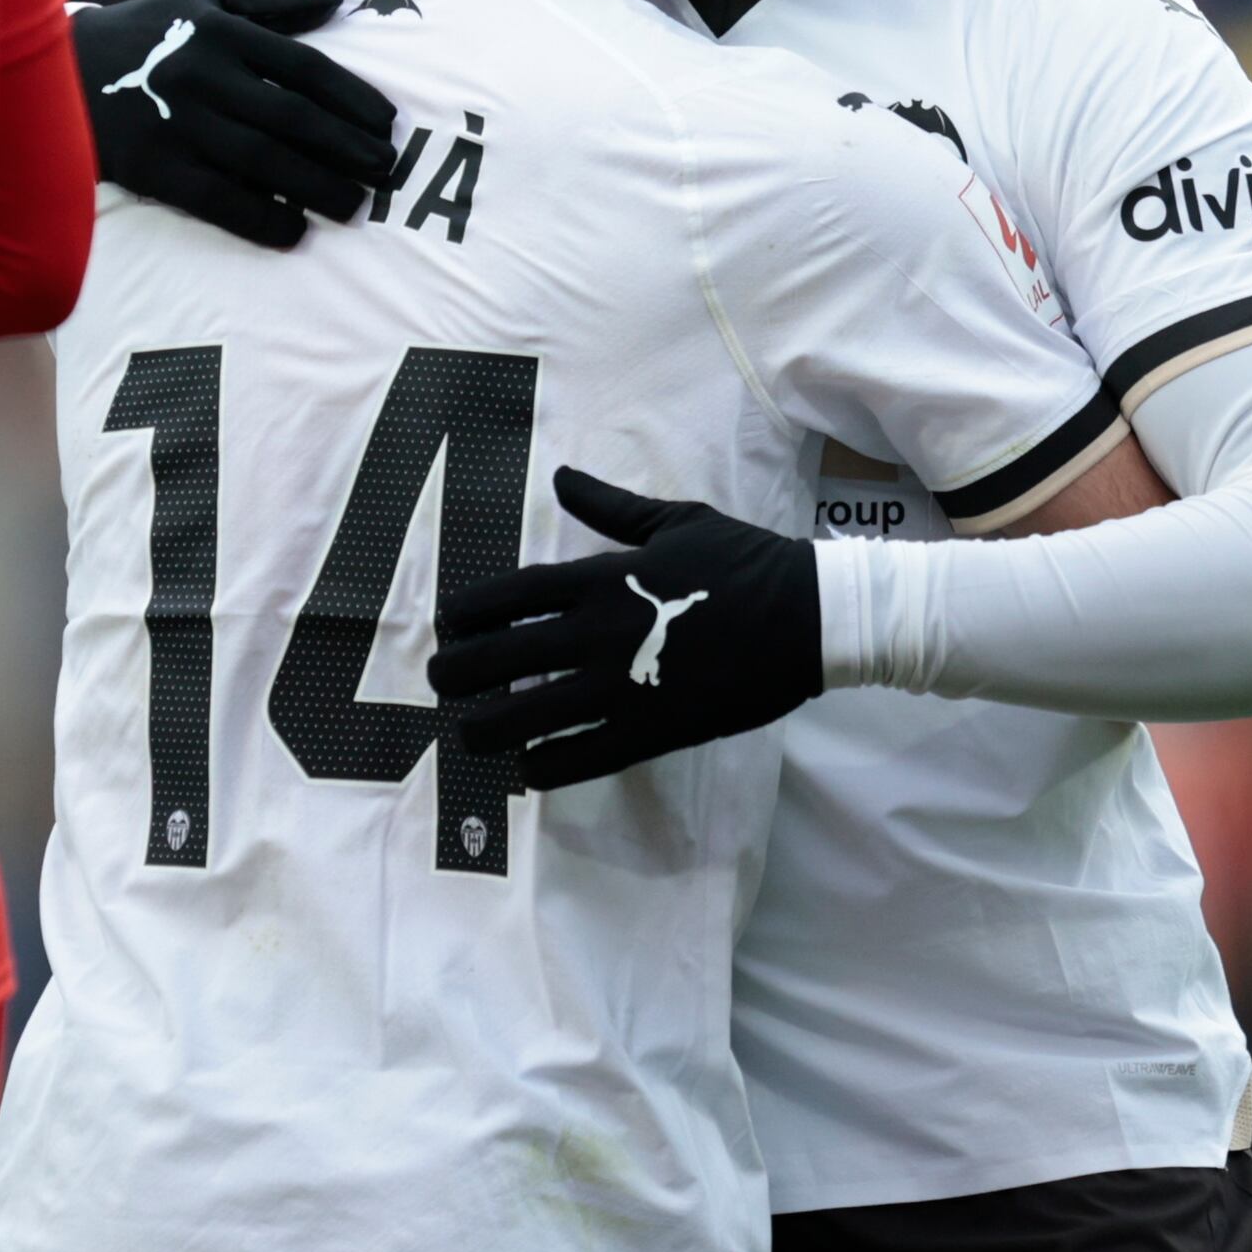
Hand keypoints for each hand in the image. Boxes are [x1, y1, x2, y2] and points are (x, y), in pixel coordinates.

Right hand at [74, 0, 399, 246]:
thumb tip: (336, 3)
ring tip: (353, 205)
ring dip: (316, 186)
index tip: (385, 124)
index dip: (352, 98)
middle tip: (386, 171)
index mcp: (221, 32)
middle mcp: (204, 75)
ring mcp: (178, 122)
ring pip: (263, 161)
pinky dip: (258, 216)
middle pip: (293, 118)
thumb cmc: (142, 32)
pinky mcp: (153, 165)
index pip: (304, 68)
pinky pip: (217, 198)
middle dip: (346, 147)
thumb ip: (270, 5)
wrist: (52, 68)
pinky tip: (292, 229)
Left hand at [427, 469, 826, 789]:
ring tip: (466, 738)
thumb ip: (612, 508)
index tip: (446, 625)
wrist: (813, 615)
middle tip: (438, 683)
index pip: (510, 594)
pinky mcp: (657, 727)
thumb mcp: (676, 520)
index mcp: (603, 578)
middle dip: (458, 673)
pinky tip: (528, 773)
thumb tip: (563, 478)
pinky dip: (549, 768)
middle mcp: (601, 631)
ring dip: (487, 730)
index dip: (466, 612)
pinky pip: (587, 756)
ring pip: (531, 714)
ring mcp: (626, 684)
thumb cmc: (744, 563)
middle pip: (503, 656)